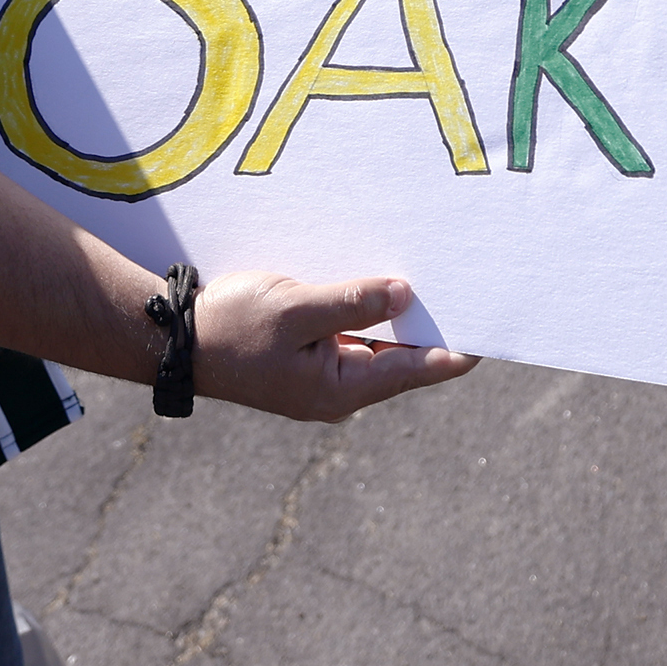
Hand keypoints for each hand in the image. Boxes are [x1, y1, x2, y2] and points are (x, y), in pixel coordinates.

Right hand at [190, 271, 474, 421]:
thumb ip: (351, 302)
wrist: (174, 339)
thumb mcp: (294, 308)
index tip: (492, 324)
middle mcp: (339, 388)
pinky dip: (369, 311)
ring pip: (379, 343)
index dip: (457, 347)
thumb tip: (406, 293)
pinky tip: (380, 283)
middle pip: (403, 356)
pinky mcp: (309, 357)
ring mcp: (323, 375)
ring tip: (432, 277)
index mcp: (341, 388)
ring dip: (397, 313)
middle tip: (466, 284)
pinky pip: (353, 335)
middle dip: (430, 322)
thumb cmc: (232, 326)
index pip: (417, 368)